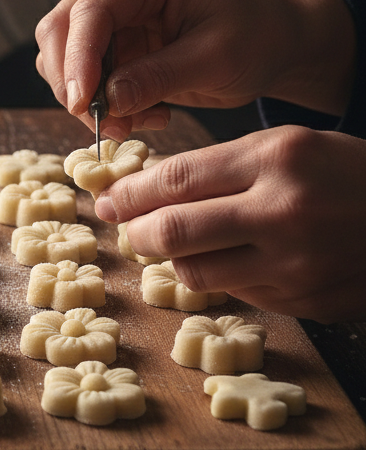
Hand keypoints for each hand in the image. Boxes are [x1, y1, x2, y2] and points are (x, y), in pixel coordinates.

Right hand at [34, 0, 353, 139]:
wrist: (271, 44)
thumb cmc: (256, 38)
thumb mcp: (216, 59)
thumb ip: (160, 77)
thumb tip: (109, 101)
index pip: (91, 10)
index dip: (79, 59)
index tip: (82, 104)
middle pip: (60, 30)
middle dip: (74, 82)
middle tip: (105, 124)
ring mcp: (108, 14)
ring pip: (60, 55)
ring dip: (85, 98)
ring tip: (134, 122)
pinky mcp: (107, 44)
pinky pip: (79, 76)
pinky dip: (98, 104)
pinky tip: (138, 114)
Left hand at [95, 125, 365, 322]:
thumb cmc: (342, 173)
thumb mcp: (284, 147)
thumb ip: (216, 168)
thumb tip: (142, 191)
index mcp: (276, 160)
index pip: (175, 180)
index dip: (129, 193)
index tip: (107, 199)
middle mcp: (284, 213)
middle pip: (176, 232)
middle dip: (138, 232)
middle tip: (129, 227)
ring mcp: (296, 265)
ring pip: (196, 273)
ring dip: (175, 260)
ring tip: (178, 243)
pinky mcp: (306, 301)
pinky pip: (236, 294)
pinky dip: (221, 276)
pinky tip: (231, 259)